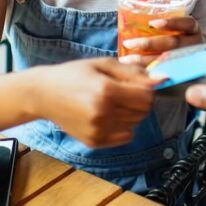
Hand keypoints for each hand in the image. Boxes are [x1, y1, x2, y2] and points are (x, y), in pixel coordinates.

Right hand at [33, 58, 155, 147]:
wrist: (44, 94)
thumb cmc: (74, 74)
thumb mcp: (103, 64)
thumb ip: (133, 72)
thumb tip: (161, 79)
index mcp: (106, 91)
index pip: (146, 97)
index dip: (147, 90)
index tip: (136, 84)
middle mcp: (103, 113)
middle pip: (143, 112)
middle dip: (140, 101)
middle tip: (124, 93)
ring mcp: (98, 130)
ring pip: (135, 124)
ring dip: (131, 113)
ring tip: (112, 103)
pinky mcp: (94, 142)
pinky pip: (125, 136)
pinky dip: (123, 126)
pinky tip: (107, 115)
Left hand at [118, 16, 202, 66]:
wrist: (187, 57)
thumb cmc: (172, 36)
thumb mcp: (172, 26)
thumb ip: (157, 20)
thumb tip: (130, 7)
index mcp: (193, 28)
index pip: (186, 23)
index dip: (170, 23)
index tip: (151, 23)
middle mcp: (194, 44)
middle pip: (173, 43)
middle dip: (149, 44)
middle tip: (128, 43)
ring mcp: (189, 59)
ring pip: (167, 60)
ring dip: (145, 60)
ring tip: (126, 59)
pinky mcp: (182, 72)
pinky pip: (165, 73)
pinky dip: (150, 71)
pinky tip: (136, 71)